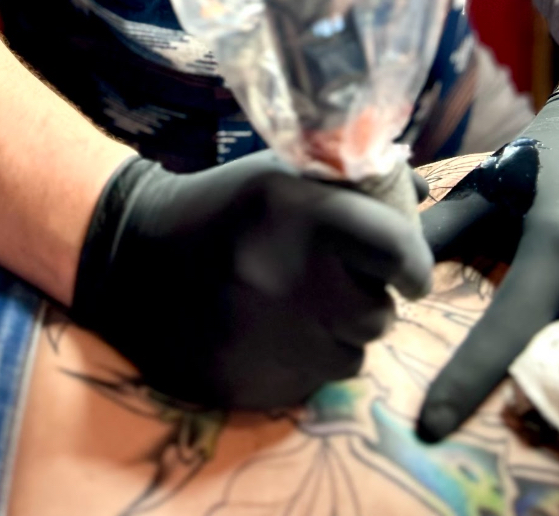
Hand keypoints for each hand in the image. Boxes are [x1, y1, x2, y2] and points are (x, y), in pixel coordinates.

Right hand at [72, 150, 432, 409]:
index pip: (397, 248)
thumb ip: (353, 181)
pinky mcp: (254, 383)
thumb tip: (423, 190)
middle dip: (369, 300)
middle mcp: (293, 279)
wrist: (136, 258)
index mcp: (301, 214)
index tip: (409, 270)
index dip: (413, 261)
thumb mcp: (281, 174)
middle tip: (342, 285)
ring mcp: (273, 338)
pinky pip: (315, 385)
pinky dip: (309, 362)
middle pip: (379, 313)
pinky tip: (278, 335)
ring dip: (341, 335)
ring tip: (305, 309)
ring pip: (353, 355)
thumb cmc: (222, 208)